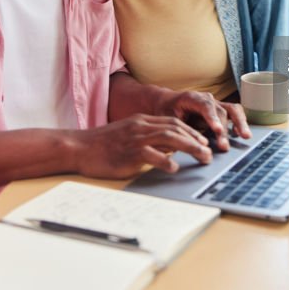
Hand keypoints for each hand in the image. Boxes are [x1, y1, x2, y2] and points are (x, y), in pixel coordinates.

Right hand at [71, 114, 213, 178]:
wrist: (79, 147)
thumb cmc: (103, 145)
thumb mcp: (128, 135)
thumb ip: (148, 139)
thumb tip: (169, 150)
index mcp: (141, 121)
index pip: (173, 122)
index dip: (191, 131)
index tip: (203, 141)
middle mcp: (141, 127)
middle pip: (176, 128)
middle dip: (196, 139)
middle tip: (209, 151)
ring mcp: (135, 139)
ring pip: (169, 138)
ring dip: (190, 147)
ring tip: (202, 158)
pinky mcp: (128, 153)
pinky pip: (151, 155)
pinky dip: (165, 161)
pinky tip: (174, 168)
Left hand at [155, 90, 250, 152]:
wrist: (167, 101)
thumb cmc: (165, 110)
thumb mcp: (166, 118)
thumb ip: (176, 129)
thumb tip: (182, 144)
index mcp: (191, 97)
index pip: (205, 106)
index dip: (212, 118)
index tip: (217, 130)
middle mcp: (206, 98)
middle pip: (220, 112)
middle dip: (223, 130)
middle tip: (223, 146)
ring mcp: (215, 103)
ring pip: (232, 109)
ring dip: (239, 123)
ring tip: (246, 136)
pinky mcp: (220, 111)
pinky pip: (234, 113)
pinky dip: (240, 122)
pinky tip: (243, 134)